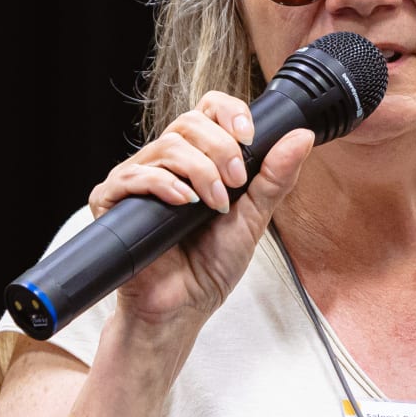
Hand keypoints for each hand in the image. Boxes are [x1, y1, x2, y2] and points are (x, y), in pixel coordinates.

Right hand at [86, 91, 314, 332]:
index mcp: (198, 158)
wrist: (183, 307)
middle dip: (220, 149)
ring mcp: (137, 179)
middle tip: (235, 185)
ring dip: (199, 172)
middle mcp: (166, 162)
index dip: (229, 112)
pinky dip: (163, 184)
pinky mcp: (112, 200)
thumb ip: (275, 177)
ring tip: (214, 206)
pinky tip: (184, 203)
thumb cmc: (212, 264)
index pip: (208, 109)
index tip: (249, 137)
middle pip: (189, 123)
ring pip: (166, 146)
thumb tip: (302, 135)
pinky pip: (134, 175)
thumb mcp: (254, 217)